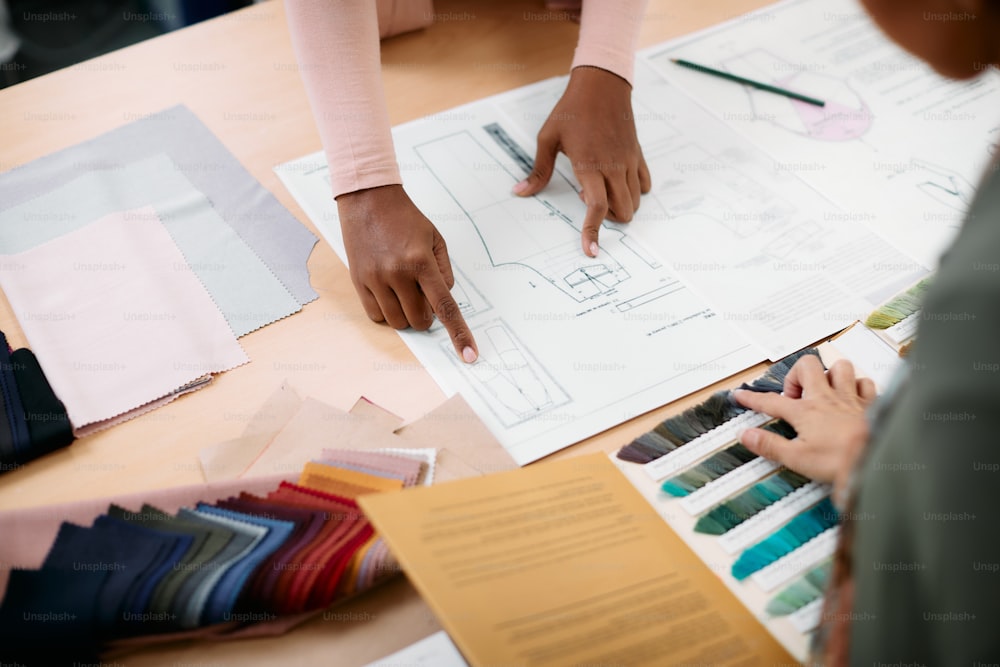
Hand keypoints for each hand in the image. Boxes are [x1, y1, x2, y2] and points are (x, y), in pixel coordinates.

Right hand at [337, 184, 477, 362]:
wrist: (368, 199)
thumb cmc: (406, 219)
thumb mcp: (436, 239)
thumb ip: (444, 273)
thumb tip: (441, 302)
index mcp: (422, 261)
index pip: (445, 306)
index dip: (459, 334)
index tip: (469, 355)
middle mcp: (398, 273)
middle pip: (420, 320)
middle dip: (426, 315)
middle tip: (422, 294)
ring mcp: (375, 279)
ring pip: (397, 322)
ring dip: (406, 315)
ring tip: (404, 290)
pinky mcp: (358, 281)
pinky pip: (376, 316)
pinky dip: (386, 312)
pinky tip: (387, 292)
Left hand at [513, 66, 650, 256]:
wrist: (602, 85)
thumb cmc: (572, 110)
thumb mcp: (548, 138)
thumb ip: (539, 171)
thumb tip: (521, 192)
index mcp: (589, 165)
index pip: (596, 208)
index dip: (593, 232)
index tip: (591, 251)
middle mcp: (613, 167)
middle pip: (621, 212)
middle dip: (607, 219)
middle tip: (587, 198)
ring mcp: (629, 161)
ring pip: (635, 202)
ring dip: (620, 207)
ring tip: (600, 187)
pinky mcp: (638, 155)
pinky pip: (645, 185)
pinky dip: (635, 193)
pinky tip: (618, 182)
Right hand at [733, 357, 875, 497]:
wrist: (874, 460)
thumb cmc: (839, 460)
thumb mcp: (796, 458)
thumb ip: (769, 445)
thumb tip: (747, 436)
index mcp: (805, 412)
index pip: (771, 401)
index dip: (752, 398)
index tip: (741, 395)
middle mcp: (826, 398)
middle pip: (806, 367)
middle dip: (796, 375)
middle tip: (794, 395)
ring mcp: (849, 398)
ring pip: (838, 367)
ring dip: (829, 375)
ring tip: (822, 388)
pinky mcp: (869, 403)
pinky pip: (864, 383)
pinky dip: (857, 385)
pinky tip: (851, 395)